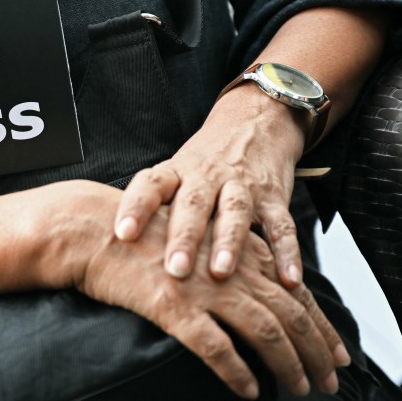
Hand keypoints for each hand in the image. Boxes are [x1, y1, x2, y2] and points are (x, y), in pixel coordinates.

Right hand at [74, 188, 347, 397]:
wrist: (92, 229)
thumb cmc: (140, 234)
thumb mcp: (195, 236)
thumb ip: (228, 257)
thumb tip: (258, 290)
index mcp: (235, 249)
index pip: (294, 289)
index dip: (321, 323)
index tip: (336, 351)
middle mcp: (227, 266)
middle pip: (289, 311)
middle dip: (315, 349)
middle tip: (330, 379)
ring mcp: (202, 286)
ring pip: (264, 329)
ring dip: (287, 364)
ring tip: (296, 388)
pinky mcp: (173, 305)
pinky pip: (216, 346)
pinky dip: (237, 371)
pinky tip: (248, 390)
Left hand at [113, 83, 306, 286]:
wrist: (254, 121)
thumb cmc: (202, 162)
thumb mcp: (174, 173)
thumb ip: (153, 208)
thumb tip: (112, 247)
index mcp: (176, 171)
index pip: (151, 185)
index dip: (135, 208)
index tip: (122, 234)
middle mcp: (206, 176)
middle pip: (193, 204)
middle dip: (184, 238)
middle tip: (174, 270)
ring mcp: (242, 185)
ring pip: (235, 212)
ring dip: (229, 243)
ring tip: (221, 273)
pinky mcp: (274, 196)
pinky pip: (282, 226)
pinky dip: (286, 253)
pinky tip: (288, 281)